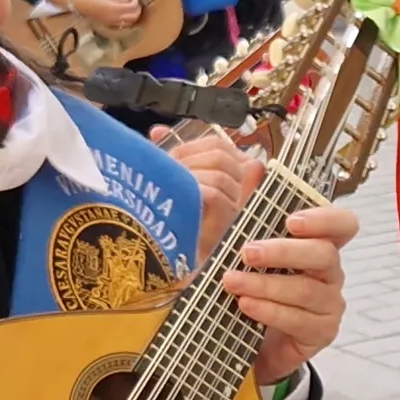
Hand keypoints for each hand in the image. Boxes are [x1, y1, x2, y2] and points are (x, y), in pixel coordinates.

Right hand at [64, 0, 143, 29]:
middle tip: (135, 3)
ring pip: (130, 22)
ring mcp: (113, 23)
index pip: (132, 7)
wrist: (82, 5)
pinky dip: (128, 20)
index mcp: (115, 8)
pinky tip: (125, 14)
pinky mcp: (110, 25)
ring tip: (131, 8)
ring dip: (134, 15)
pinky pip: (123, 24)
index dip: (136, 1)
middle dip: (137, 9)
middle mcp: (115, 18)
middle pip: (134, 16)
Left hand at [155, 127, 266, 260]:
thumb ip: (171, 159)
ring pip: (220, 171)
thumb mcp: (172, 186)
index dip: (194, 144)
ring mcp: (239, 207)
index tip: (173, 155)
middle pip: (222, 152)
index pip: (220, 144)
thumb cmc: (176, 228)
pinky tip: (182, 198)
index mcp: (229, 176)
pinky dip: (196, 192)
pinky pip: (216, 194)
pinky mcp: (232, 223)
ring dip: (191, 174)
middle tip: (171, 171)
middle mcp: (240, 189)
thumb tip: (158, 131)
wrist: (177, 268)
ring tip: (174, 187)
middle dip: (191, 157)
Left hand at [226, 204, 356, 381]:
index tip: (290, 221)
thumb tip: (256, 167)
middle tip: (247, 252)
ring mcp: (330, 304)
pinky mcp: (322, 333)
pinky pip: (300, 320)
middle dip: (283, 252)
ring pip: (307, 290)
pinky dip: (270, 311)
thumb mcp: (247, 247)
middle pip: (324, 255)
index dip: (324, 219)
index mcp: (319, 245)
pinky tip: (246, 306)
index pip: (343, 224)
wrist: (249, 342)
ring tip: (232, 282)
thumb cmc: (254, 288)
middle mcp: (331, 273)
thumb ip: (253, 209)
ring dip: (267, 284)